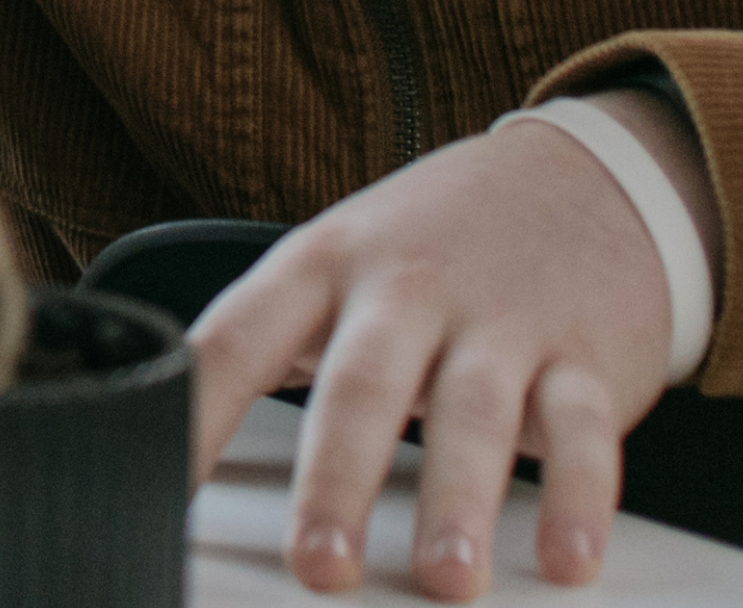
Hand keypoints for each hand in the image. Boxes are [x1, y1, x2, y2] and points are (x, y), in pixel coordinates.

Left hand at [183, 109, 702, 597]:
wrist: (583, 174)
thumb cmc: (432, 243)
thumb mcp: (337, 265)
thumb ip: (266, 349)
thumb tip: (170, 451)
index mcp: (322, 266)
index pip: (237, 339)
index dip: (193, 413)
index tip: (158, 485)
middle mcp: (406, 287)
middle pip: (361, 385)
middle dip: (337, 479)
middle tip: (318, 564)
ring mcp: (499, 319)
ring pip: (474, 410)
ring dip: (458, 498)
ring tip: (446, 577)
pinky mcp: (583, 353)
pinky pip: (584, 427)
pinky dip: (579, 495)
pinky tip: (566, 558)